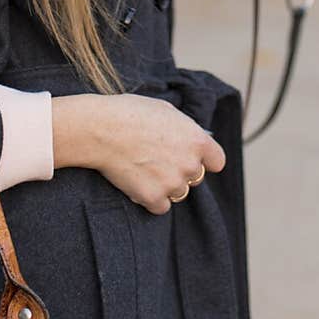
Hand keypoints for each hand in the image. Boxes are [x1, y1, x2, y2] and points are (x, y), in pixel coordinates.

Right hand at [52, 92, 224, 213]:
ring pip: (178, 193)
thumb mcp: (166, 110)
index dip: (204, 160)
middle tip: (158, 160)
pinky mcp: (153, 198)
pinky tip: (137, 182)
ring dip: (166, 186)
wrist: (102, 129)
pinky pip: (160, 207)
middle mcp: (189, 164)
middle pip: (195, 178)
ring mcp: (172, 183)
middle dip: (180, 171)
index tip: (193, 158)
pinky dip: (150, 198)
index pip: (217, 161)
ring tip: (145, 169)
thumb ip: (183, 129)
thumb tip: (187, 138)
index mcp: (197, 140)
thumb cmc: (130, 113)